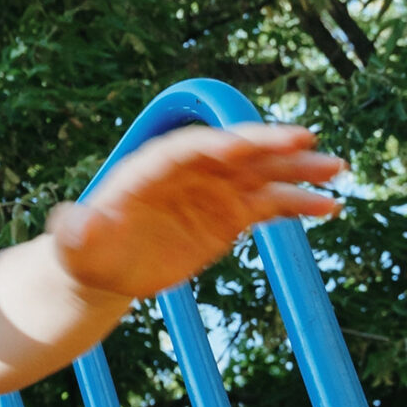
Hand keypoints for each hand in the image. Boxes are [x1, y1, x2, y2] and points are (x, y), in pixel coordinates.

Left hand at [46, 123, 342, 302]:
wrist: (106, 267)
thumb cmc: (86, 251)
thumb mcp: (74, 244)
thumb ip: (75, 230)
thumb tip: (70, 222)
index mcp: (150, 170)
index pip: (188, 149)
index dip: (218, 144)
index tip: (247, 144)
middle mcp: (188, 173)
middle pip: (232, 152)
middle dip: (267, 145)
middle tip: (307, 140)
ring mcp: (212, 192)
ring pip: (259, 175)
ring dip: (296, 171)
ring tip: (337, 171)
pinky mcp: (229, 215)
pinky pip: (269, 205)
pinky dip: (298, 204)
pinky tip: (329, 207)